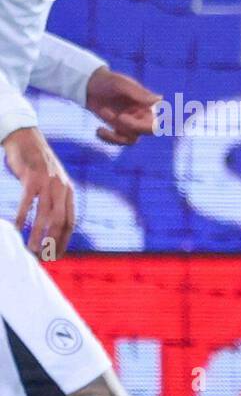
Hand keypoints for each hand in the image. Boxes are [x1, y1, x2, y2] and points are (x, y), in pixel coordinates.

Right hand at [4, 126, 74, 257]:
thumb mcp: (51, 183)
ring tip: (32, 249)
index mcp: (68, 192)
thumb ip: (53, 200)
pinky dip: (21, 218)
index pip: (70, 223)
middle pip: (61, 222)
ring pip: (45, 215)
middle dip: (53, 242)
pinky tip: (15, 229)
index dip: (64, 241)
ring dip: (39, 234)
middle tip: (44, 257)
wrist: (25, 137)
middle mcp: (62, 189)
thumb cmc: (35, 164)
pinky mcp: (32, 178)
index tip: (56, 255)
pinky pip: (27, 202)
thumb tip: (50, 223)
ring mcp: (47, 183)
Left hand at [85, 66, 160, 144]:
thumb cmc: (107, 81)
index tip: (122, 117)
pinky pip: (119, 141)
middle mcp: (142, 116)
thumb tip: (160, 100)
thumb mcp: (121, 84)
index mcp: (147, 105)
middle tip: (119, 117)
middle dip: (132, 127)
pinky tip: (98, 130)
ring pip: (132, 139)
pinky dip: (109, 139)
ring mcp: (130, 124)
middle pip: (147, 132)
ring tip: (103, 112)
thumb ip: (139, 93)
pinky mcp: (119, 129)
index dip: (142, 126)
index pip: (155, 123)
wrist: (89, 85)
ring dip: (116, 131)